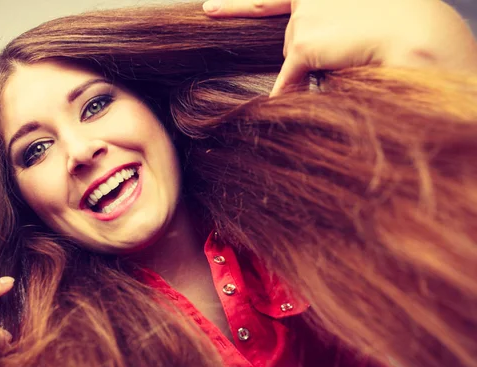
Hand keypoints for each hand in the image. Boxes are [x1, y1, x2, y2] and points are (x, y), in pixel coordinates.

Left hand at [203, 0, 476, 95]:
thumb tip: (304, 57)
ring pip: (297, 56)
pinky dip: (294, 92)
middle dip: (312, 50)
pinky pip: (291, 79)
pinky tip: (308, 96)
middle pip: (295, 35)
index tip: (209, 9)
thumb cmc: (402, 27)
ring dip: (318, 65)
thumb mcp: (361, 13)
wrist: (419, 35)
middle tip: (348, 50)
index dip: (237, 5)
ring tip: (353, 58)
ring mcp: (304, 15)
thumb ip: (331, 23)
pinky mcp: (303, 42)